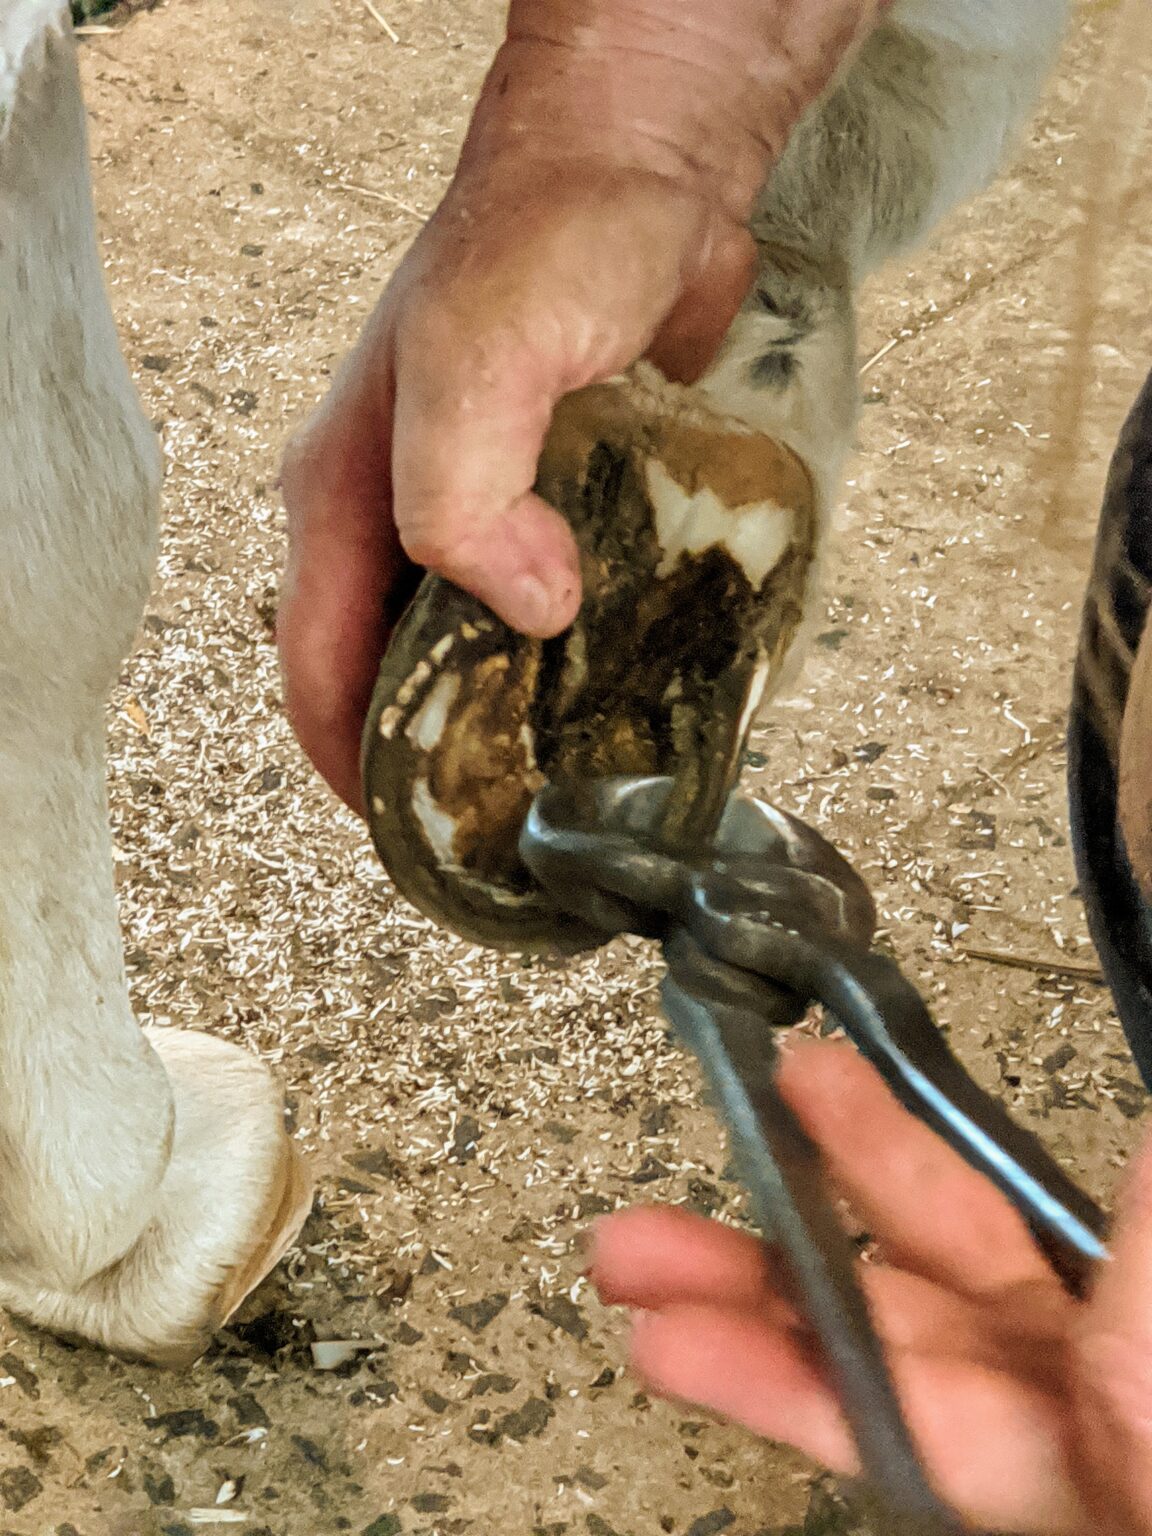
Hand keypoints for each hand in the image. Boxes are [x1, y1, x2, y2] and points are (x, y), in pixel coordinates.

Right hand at [276, 1, 891, 811]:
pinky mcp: (555, 502)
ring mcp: (481, 510)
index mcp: (346, 500)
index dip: (355, 770)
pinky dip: (574, 655)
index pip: (318, 669)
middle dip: (441, 755)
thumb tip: (525, 609)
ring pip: (474, 647)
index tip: (416, 839)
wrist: (647, 166)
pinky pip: (547, 603)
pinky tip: (624, 688)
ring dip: (514, 711)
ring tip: (578, 776)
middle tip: (517, 825)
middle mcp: (400, 515)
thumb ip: (463, 498)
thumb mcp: (474, 360)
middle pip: (394, 674)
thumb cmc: (549, 234)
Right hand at [588, 1039, 1151, 1534]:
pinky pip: (869, 1445)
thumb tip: (1144, 1007)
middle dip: (793, 1196)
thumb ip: (1145, 1145)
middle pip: (909, 1264)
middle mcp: (1091, 1359)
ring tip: (635, 1265)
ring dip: (739, 1305)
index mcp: (1138, 1281)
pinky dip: (771, 1394)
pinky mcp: (996, 1504)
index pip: (996, 1191)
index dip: (890, 1130)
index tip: (813, 1078)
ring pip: (863, 1357)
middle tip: (709, 1141)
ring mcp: (1045, 1442)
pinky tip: (687, 1352)